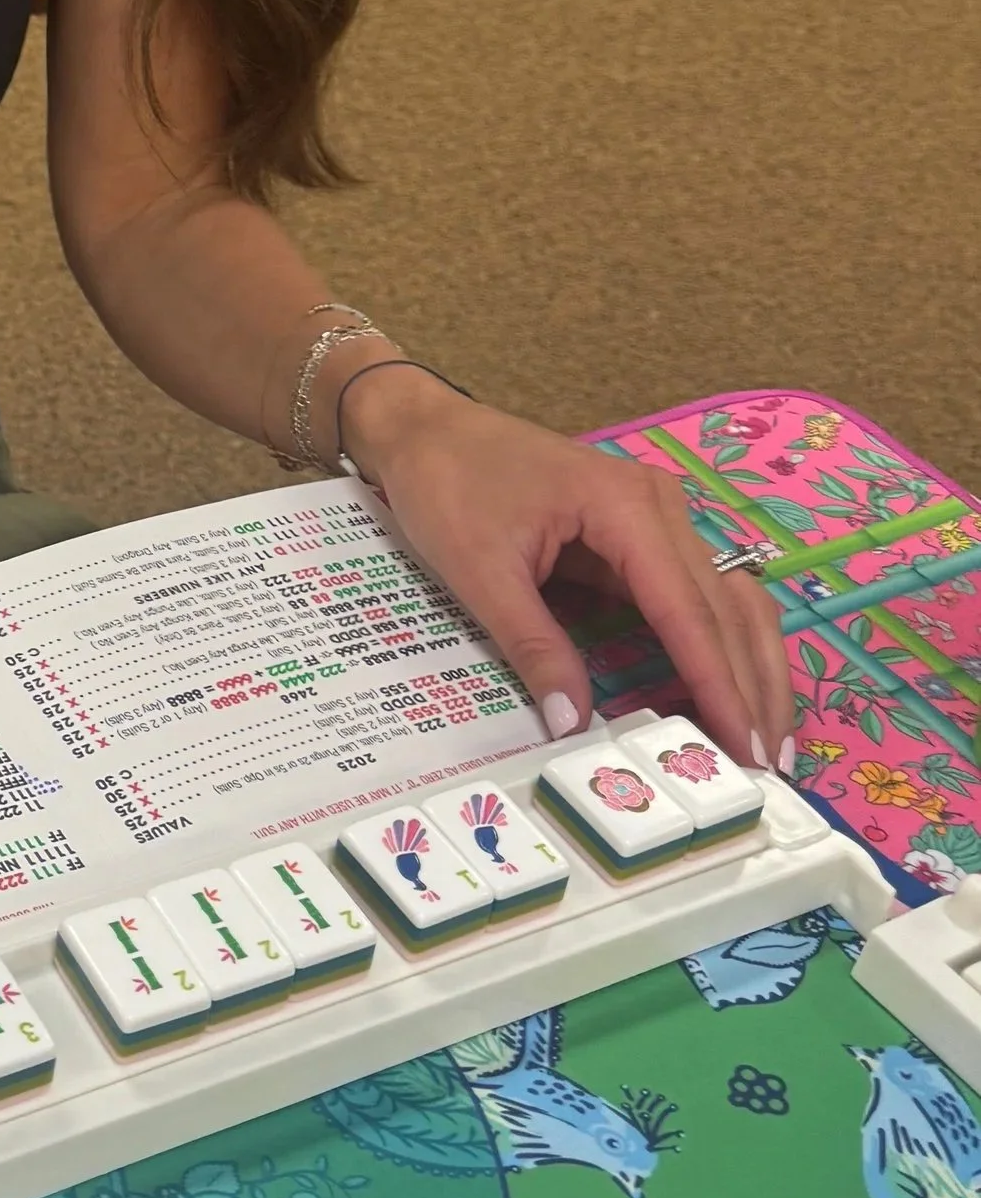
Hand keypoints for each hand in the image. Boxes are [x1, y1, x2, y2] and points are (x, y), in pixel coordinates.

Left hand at [347, 371, 794, 773]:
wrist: (425, 428)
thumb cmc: (447, 484)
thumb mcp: (479, 569)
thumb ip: (533, 645)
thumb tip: (572, 724)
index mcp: (625, 506)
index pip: (689, 610)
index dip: (721, 685)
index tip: (747, 751)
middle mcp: (659, 506)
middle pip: (729, 606)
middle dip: (755, 688)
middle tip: (771, 769)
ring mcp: (656, 517)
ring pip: (728, 600)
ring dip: (751, 668)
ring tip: (765, 743)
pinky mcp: (640, 534)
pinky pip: (695, 595)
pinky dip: (718, 645)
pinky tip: (728, 693)